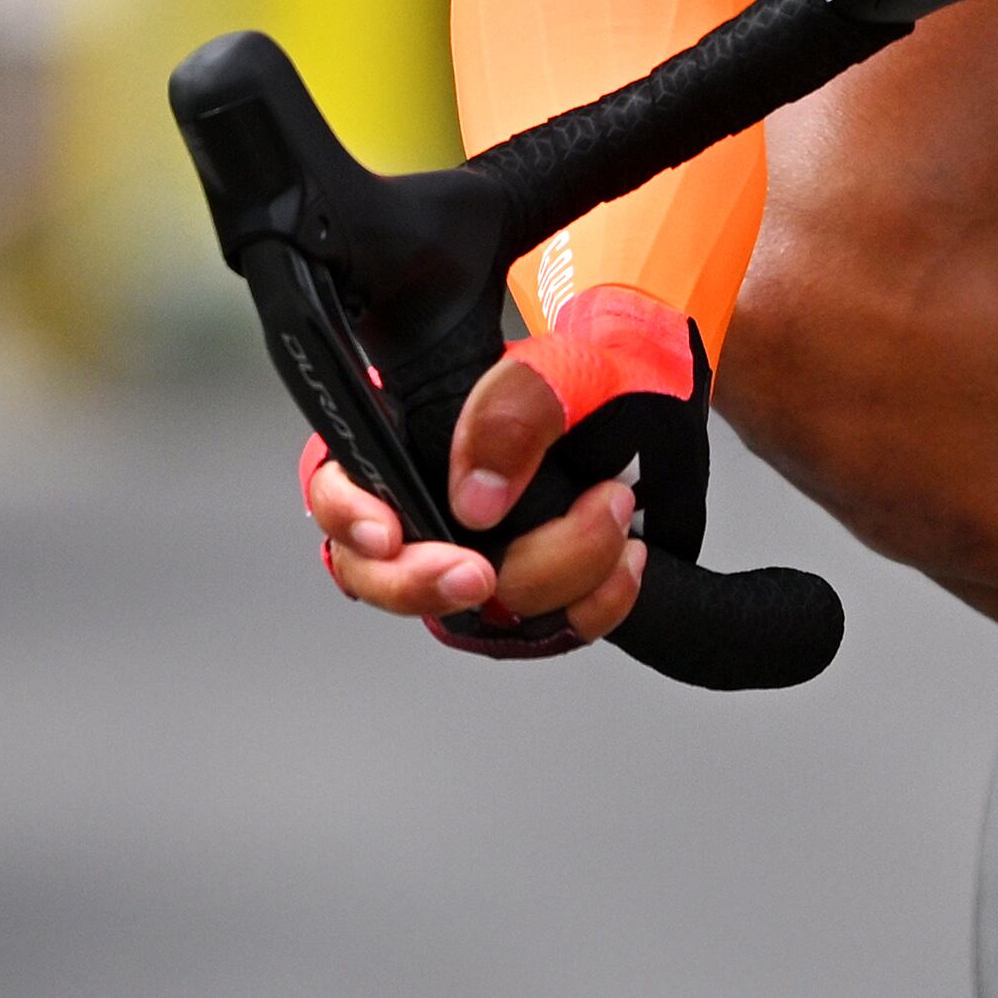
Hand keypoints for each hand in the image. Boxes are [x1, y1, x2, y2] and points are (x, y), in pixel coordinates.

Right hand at [296, 290, 703, 657]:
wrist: (665, 404)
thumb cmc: (599, 376)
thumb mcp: (559, 368)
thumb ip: (511, 409)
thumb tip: (473, 499)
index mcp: (405, 439)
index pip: (332, 484)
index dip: (345, 514)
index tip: (385, 533)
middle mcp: (426, 505)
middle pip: (378, 572)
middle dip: (421, 584)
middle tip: (479, 572)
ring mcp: (473, 556)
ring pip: (464, 611)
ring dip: (541, 581)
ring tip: (608, 517)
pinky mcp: (529, 595)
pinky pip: (541, 630)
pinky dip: (590, 606)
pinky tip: (626, 562)